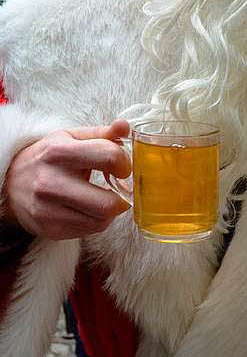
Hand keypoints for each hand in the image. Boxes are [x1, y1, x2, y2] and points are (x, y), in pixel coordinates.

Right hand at [3, 120, 131, 240]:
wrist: (10, 182)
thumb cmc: (48, 158)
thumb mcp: (70, 138)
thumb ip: (101, 133)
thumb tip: (124, 126)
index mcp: (58, 152)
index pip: (109, 158)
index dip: (125, 164)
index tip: (121, 167)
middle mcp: (50, 182)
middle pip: (108, 203)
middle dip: (122, 197)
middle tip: (118, 190)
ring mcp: (47, 209)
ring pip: (101, 221)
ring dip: (110, 211)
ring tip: (102, 198)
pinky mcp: (50, 229)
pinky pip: (90, 230)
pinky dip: (97, 221)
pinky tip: (88, 209)